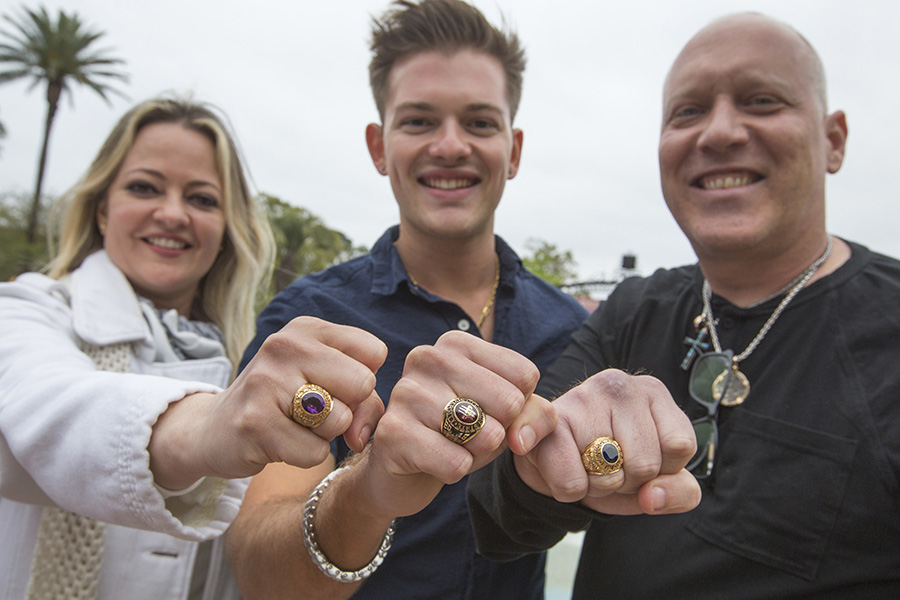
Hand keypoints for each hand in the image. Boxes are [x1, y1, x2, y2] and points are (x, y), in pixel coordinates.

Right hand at [149, 316, 386, 488]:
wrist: (214, 431)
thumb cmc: (286, 406)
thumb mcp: (328, 386)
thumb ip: (366, 401)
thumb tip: (361, 434)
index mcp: (307, 329)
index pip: (375, 352)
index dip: (362, 382)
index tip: (333, 388)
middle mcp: (285, 346)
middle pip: (363, 384)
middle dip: (347, 409)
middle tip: (313, 412)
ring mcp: (266, 381)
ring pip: (340, 420)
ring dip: (324, 435)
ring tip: (292, 425)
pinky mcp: (254, 423)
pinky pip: (315, 452)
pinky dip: (305, 456)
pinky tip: (278, 442)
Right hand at [360, 331, 557, 518]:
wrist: (403, 469)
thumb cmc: (461, 434)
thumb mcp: (507, 418)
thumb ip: (536, 415)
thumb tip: (519, 438)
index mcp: (457, 343)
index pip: (525, 376)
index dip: (519, 408)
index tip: (488, 411)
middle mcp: (428, 357)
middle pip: (510, 403)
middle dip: (501, 432)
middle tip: (470, 435)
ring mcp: (405, 392)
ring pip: (485, 435)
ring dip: (478, 454)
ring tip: (452, 446)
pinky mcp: (392, 432)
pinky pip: (457, 463)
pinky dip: (456, 471)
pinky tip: (434, 462)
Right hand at [511, 369, 700, 514]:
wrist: (553, 463)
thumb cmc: (614, 465)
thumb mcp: (659, 481)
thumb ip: (680, 492)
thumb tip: (652, 496)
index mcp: (653, 393)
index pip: (679, 446)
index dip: (662, 470)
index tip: (641, 459)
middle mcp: (619, 385)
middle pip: (646, 465)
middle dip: (627, 481)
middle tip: (609, 466)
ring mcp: (581, 397)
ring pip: (609, 477)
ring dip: (597, 487)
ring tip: (586, 465)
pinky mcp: (547, 419)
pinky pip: (571, 482)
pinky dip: (568, 490)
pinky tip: (563, 466)